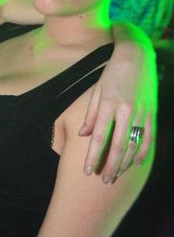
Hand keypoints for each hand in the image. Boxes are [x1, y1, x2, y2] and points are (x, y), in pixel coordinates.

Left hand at [79, 40, 156, 183]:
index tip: (87, 171)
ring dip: (124, 163)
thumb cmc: (111, 73)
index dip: (93, 157)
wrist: (136, 56)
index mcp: (108, 104)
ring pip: (134, 145)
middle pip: (118, 146)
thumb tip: (84, 136)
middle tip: (104, 181)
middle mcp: (126, 110)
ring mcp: (141, 112)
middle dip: (110, 166)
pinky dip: (143, 152)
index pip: (99, 137)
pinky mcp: (152, 112)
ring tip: (115, 176)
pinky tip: (135, 163)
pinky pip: (149, 137)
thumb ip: (90, 114)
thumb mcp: (96, 90)